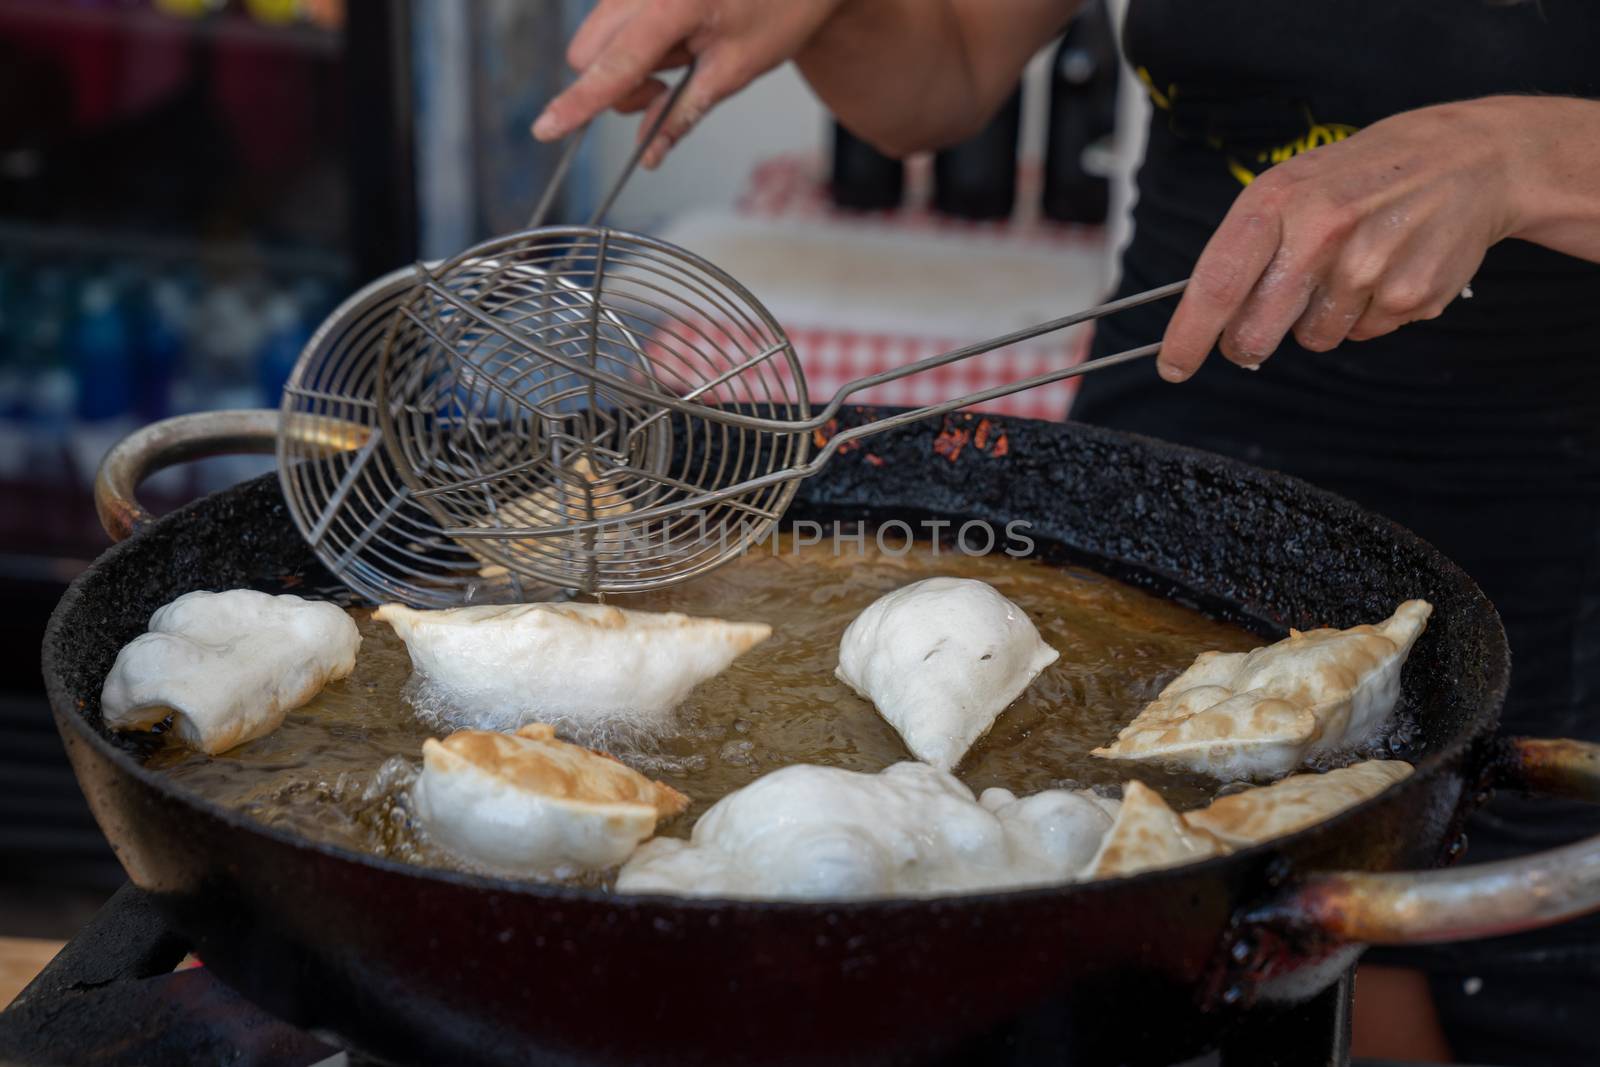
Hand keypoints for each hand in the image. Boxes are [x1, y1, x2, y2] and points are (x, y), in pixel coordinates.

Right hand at [532, 0, 845, 168]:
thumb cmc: (781, 7)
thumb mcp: (737, 70)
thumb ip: (684, 113)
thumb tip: (649, 152)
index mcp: (671, 5)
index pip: (611, 66)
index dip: (579, 103)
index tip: (547, 129)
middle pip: (587, 52)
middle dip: (614, 85)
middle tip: (666, 90)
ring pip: (598, 39)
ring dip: (628, 63)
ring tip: (684, 55)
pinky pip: (615, 21)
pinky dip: (637, 42)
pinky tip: (680, 35)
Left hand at [1156, 99, 1523, 381]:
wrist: (1470, 159)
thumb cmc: (1366, 175)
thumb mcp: (1294, 185)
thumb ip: (1248, 247)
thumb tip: (1205, 318)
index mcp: (1278, 201)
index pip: (1217, 283)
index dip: (1189, 334)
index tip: (1174, 365)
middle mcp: (1320, 232)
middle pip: (1256, 333)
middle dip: (1249, 344)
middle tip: (1260, 328)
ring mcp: (1369, 266)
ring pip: (1313, 339)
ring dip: (1320, 319)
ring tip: (1350, 268)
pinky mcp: (1410, 294)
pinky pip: (1363, 334)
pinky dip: (1367, 315)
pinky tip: (1388, 269)